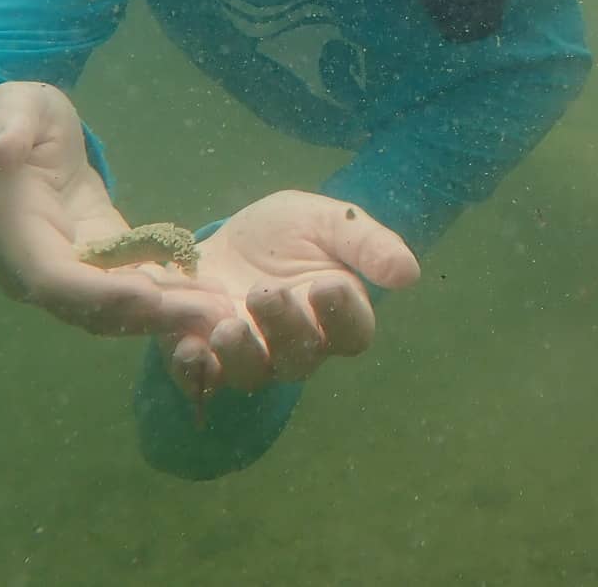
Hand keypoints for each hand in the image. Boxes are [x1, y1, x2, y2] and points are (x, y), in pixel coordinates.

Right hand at [0, 82, 230, 338]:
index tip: (148, 295)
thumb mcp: (11, 108)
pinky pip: (134, 288)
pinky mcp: (101, 264)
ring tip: (220, 312)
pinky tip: (213, 295)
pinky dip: (172, 296)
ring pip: (118, 308)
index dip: (97, 292)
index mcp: (10, 232)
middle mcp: (35, 268)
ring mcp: (70, 272)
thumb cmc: (18, 116)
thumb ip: (6, 129)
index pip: (52, 279)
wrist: (29, 138)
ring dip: (169, 315)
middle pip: (92, 308)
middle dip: (150, 316)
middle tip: (209, 317)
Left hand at [162, 191, 420, 402]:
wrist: (225, 239)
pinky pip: (198, 375)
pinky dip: (191, 366)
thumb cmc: (288, 233)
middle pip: (300, 358)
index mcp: (336, 314)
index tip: (326, 284)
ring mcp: (249, 356)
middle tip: (266, 292)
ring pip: (251, 374)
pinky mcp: (203, 357)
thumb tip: (409, 273)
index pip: (352, 331)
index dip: (342, 315)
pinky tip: (187, 345)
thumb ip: (366, 244)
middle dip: (284, 327)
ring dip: (240, 355)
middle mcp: (296, 346)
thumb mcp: (326, 221)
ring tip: (228, 326)